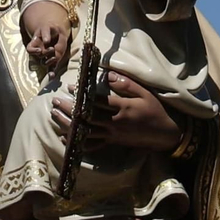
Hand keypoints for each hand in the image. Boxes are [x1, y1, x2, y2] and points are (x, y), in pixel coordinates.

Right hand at [26, 22, 68, 71]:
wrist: (56, 31)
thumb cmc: (51, 29)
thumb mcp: (48, 28)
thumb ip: (46, 33)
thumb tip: (46, 41)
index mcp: (35, 43)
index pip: (30, 49)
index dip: (33, 51)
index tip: (39, 50)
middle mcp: (39, 50)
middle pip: (39, 56)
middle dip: (45, 53)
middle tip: (52, 48)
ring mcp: (46, 56)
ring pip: (44, 63)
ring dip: (49, 61)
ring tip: (56, 57)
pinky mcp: (53, 59)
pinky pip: (50, 67)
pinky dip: (51, 71)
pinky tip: (52, 75)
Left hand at [50, 70, 184, 152]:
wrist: (165, 134)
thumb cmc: (155, 110)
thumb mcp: (144, 94)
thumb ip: (126, 84)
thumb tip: (107, 74)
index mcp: (123, 108)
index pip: (97, 100)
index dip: (82, 94)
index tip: (69, 87)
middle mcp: (115, 122)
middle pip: (87, 116)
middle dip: (69, 109)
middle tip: (54, 101)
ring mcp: (113, 134)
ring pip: (86, 131)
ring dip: (68, 124)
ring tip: (53, 116)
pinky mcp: (112, 142)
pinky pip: (93, 144)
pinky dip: (78, 142)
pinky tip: (65, 138)